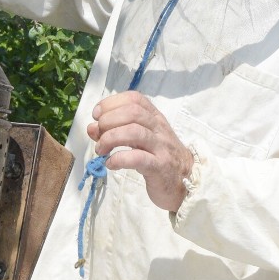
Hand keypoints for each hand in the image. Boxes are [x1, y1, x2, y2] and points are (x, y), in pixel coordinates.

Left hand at [86, 91, 193, 211]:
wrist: (187, 181)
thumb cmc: (158, 156)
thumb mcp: (138, 139)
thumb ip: (115, 130)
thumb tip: (91, 127)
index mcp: (154, 117)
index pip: (134, 98)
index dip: (111, 103)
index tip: (96, 115)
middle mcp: (159, 128)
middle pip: (132, 112)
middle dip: (108, 120)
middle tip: (98, 135)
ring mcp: (161, 147)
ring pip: (134, 132)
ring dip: (110, 138)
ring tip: (101, 150)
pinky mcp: (160, 167)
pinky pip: (138, 158)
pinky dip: (118, 159)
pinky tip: (110, 163)